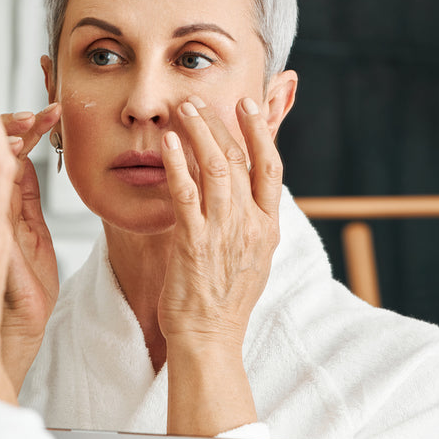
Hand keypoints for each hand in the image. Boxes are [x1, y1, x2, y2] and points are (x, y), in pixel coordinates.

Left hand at [158, 95, 282, 434]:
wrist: (209, 339)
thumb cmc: (223, 301)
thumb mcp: (250, 257)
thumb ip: (247, 222)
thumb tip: (239, 194)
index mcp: (267, 227)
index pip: (270, 168)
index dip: (259, 133)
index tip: (247, 105)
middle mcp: (250, 225)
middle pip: (239, 160)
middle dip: (220, 124)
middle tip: (200, 99)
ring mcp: (223, 233)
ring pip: (216, 169)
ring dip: (199, 133)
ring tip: (184, 109)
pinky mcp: (194, 243)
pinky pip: (186, 195)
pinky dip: (177, 165)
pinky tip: (168, 144)